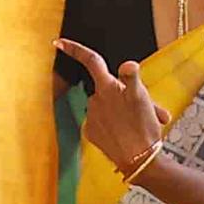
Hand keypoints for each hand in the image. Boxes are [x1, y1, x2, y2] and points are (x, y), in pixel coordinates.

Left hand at [55, 39, 167, 176]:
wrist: (139, 160)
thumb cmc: (143, 128)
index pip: (91, 61)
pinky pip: (101, 122)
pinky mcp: (91, 133)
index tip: (59, 42)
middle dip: (120, 95)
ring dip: (119, 111)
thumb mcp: (142, 99)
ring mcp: (91, 118)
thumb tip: (127, 66)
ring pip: (105, 107)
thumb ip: (132, 78)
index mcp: (107, 87)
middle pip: (106, 88)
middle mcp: (94, 100)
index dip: (75, 49)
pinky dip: (112, 125)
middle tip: (142, 108)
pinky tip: (124, 133)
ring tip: (137, 124)